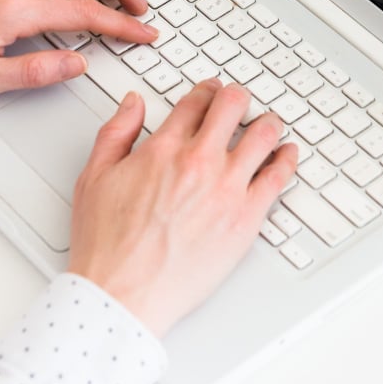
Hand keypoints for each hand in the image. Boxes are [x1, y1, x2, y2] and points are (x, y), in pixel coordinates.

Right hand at [68, 80, 298, 336]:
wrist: (123, 293)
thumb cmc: (107, 246)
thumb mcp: (94, 177)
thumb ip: (116, 132)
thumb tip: (133, 104)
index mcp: (163, 149)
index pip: (196, 102)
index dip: (207, 90)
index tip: (212, 91)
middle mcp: (199, 162)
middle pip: (233, 107)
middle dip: (238, 98)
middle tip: (241, 101)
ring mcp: (227, 189)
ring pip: (263, 135)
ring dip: (267, 122)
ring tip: (269, 124)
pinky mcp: (247, 218)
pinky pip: (279, 177)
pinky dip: (287, 159)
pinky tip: (288, 154)